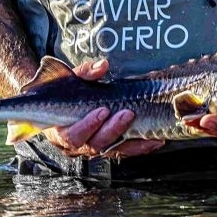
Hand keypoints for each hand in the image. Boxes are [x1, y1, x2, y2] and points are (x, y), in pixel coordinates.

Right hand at [38, 59, 165, 158]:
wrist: (63, 104)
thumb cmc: (64, 93)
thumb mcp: (70, 79)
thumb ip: (84, 73)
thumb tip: (102, 66)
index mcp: (61, 131)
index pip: (73, 134)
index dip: (88, 125)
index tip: (102, 110)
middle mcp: (78, 145)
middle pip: (95, 144)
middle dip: (112, 130)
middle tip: (127, 114)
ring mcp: (95, 148)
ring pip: (113, 150)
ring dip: (132, 142)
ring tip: (148, 133)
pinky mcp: (110, 148)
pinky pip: (125, 150)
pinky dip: (141, 146)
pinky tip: (155, 141)